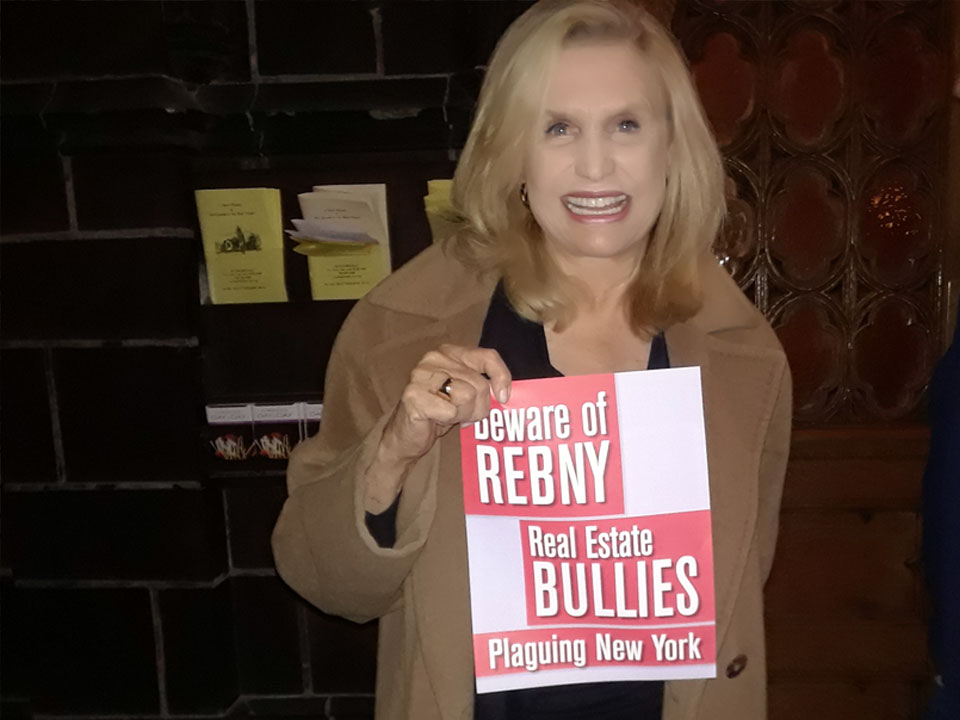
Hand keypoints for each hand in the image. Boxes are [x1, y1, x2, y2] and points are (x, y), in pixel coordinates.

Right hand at [385, 344, 511, 460]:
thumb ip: (481, 384)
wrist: (405, 435)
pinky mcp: (414, 395)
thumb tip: (503, 393)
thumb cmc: (438, 411)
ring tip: (450, 415)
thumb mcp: (464, 390)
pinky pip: (451, 411)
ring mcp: (421, 375)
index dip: (501, 377)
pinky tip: (437, 419)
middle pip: (479, 384)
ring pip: (467, 397)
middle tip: (465, 414)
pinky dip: (449, 421)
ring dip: (464, 414)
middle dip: (478, 406)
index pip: (487, 357)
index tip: (503, 396)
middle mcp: (434, 358)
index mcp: (449, 352)